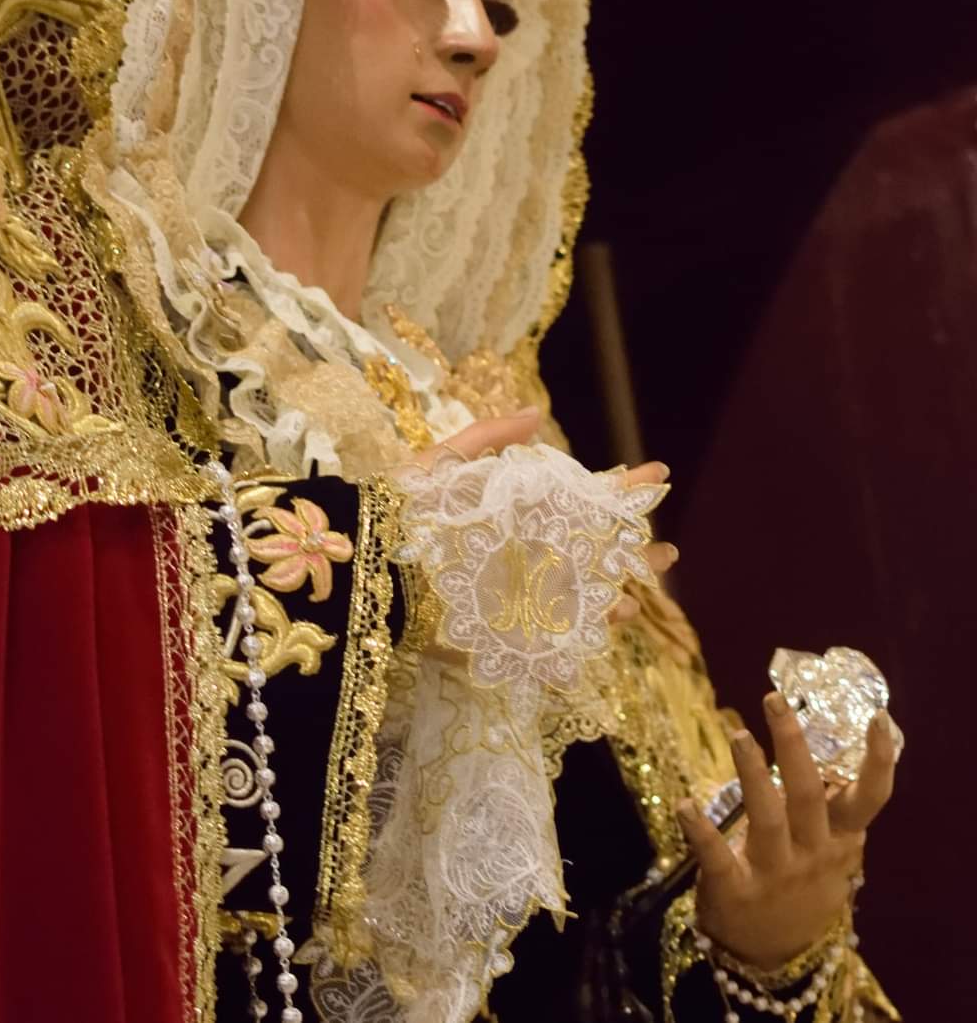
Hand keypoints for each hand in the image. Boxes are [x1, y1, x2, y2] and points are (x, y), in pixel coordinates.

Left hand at [413, 415, 676, 622]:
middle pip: (592, 551)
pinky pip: (560, 631)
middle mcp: (528, 551)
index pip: (579, 497)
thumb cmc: (407, 511)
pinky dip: (591, 626)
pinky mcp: (510, 628)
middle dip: (633, 550)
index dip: (619, 488)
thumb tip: (538, 413)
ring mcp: (523, 592)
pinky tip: (618, 615)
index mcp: (518, 511)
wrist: (374, 568)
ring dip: (621, 587)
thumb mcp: (447, 462)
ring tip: (649, 582)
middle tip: (668, 551)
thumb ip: (491, 435)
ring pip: (585, 592)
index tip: (656, 473)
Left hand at [678, 692, 897, 970]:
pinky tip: (685, 804)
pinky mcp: (736, 891)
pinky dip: (700, 830)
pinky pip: (717, 858)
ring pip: (768, 819)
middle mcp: (812, 855)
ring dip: (752, 774)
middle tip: (773, 700)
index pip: (868, 799)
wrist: (776, 959)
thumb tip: (836, 743)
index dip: (878, 760)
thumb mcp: (831, 853)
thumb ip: (833, 809)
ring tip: (739, 733)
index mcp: (840, 841)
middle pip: (809, 795)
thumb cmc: (803, 885)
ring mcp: (775, 874)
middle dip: (793, 746)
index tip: (877, 717)